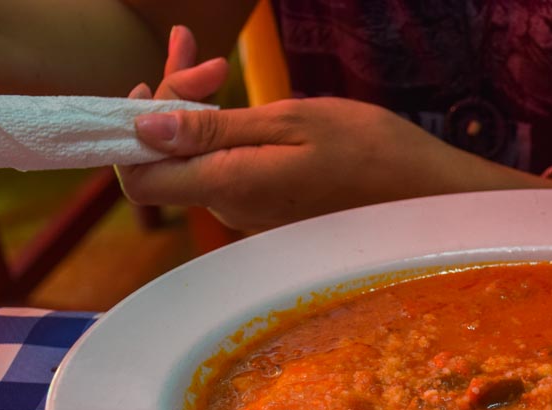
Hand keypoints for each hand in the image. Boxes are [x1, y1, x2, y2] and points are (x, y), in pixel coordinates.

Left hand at [124, 94, 492, 230]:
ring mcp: (250, 212)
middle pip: (166, 162)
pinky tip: (234, 95)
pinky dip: (221, 129)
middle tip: (199, 55)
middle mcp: (231, 208)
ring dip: (195, 109)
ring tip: (214, 64)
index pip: (140, 180)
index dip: (128, 135)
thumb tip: (143, 130)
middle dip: (168, 102)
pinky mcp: (270, 206)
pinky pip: (226, 168)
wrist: (424, 192)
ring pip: (196, 160)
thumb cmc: (370, 150)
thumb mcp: (292, 122)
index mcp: (232, 186)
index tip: (151, 85)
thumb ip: (214, 130)